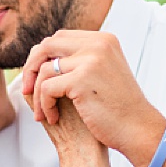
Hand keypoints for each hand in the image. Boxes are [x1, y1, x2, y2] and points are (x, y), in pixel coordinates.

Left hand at [20, 31, 162, 157]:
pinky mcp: (82, 79)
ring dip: (37, 93)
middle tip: (27, 90)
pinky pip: (46, 88)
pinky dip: (44, 105)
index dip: (43, 57)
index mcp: (105, 39)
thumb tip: (43, 54)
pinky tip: (53, 118)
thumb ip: (82, 59)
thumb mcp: (104, 72)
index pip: (60, 37)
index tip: (37, 78)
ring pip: (43, 70)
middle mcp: (99, 44)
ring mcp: (91, 59)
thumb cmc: (119, 107)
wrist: (138, 129)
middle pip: (47, 45)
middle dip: (31, 69)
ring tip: (44, 112)